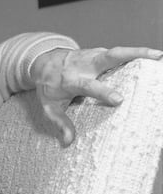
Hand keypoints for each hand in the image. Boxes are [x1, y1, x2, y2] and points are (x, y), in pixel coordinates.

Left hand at [31, 46, 162, 145]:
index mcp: (71, 80)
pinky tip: (149, 59)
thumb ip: (60, 123)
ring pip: (117, 52)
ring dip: (138, 52)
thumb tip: (68, 142)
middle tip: (156, 56)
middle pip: (110, 55)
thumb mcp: (49, 107)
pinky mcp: (98, 53)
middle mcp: (84, 65)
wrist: (42, 62)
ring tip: (159, 57)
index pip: (88, 86)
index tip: (119, 99)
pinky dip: (132, 55)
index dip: (103, 92)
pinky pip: (116, 54)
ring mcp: (93, 56)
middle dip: (133, 53)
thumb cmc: (48, 86)